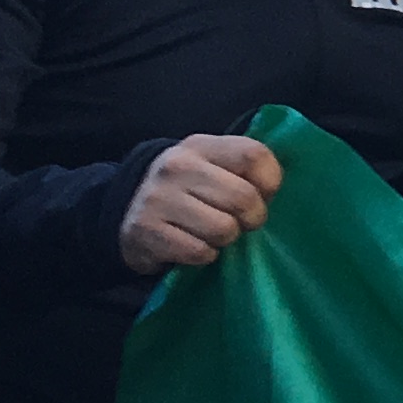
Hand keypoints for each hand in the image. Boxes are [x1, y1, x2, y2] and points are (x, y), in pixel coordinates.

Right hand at [119, 132, 281, 275]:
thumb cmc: (188, 190)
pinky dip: (204, 255)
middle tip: (243, 223)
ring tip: (215, 234)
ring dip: (226, 239)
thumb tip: (276, 190)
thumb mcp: (212, 167)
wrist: (127, 209)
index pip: (254, 155)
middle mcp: (177, 166)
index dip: (270, 182)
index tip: (264, 195)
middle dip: (252, 218)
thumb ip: (244, 169)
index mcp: (201, 146)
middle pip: (243, 197)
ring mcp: (158, 198)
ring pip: (223, 228)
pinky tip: (194, 245)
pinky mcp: (145, 230)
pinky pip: (199, 252)